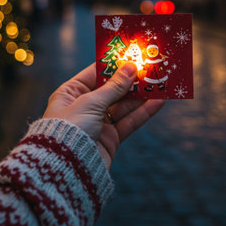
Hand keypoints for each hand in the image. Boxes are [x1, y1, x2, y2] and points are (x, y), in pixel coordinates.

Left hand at [43, 62, 165, 168]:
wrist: (65, 170)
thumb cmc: (70, 128)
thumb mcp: (91, 102)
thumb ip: (113, 86)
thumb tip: (130, 67)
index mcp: (70, 93)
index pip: (94, 73)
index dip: (113, 64)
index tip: (131, 55)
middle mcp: (83, 107)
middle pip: (112, 89)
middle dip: (131, 80)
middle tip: (150, 68)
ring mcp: (97, 123)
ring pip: (123, 105)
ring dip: (141, 95)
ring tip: (159, 82)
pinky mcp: (110, 139)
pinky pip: (129, 121)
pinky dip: (144, 112)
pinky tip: (158, 101)